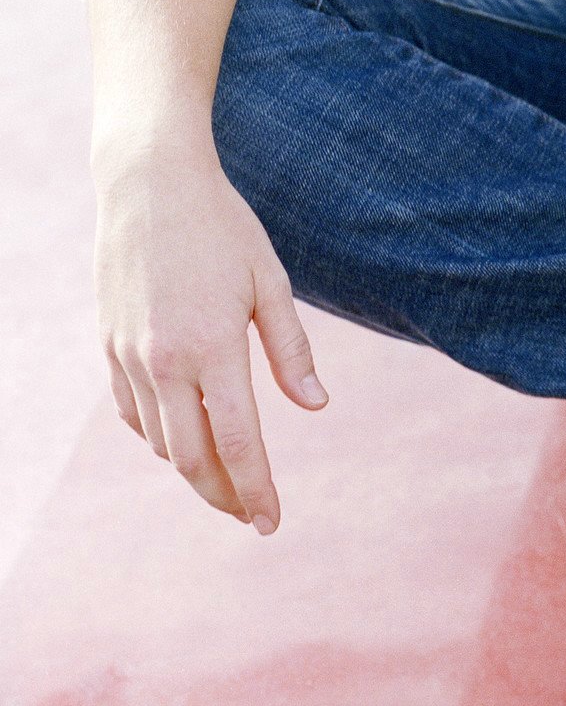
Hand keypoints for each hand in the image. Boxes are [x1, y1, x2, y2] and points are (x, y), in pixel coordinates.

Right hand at [95, 141, 325, 533]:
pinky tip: (185, 437)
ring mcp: (130, 356)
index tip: (272, 521)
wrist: (148, 184)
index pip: (238, 442)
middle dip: (224, 495)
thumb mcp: (270, 281)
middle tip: (252, 514)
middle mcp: (164, 361)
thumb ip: (292, 349)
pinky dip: (160, 436)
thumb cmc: (222, 227)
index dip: (256, 488)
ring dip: (193, 468)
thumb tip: (317, 407)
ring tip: (228, 476)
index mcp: (213, 347)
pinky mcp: (110, 345)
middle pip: (192, 458)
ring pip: (160, 440)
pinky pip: (133, 412)